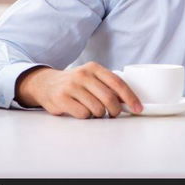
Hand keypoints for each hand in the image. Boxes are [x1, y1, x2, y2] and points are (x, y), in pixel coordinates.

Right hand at [15, 62, 142, 118]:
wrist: (46, 83)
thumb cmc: (75, 83)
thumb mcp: (91, 77)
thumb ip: (107, 85)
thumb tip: (129, 101)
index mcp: (94, 68)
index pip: (117, 82)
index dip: (130, 97)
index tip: (138, 108)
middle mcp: (83, 75)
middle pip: (109, 98)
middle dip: (115, 110)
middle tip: (113, 114)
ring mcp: (71, 86)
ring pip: (97, 108)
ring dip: (99, 114)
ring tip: (92, 110)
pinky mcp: (62, 98)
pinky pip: (83, 114)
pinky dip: (86, 116)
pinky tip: (80, 110)